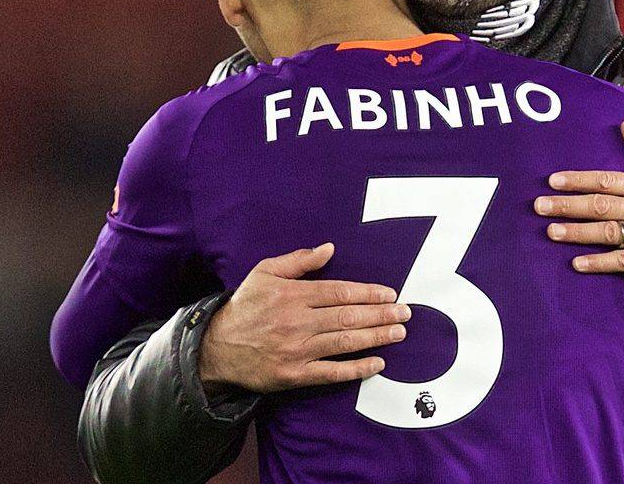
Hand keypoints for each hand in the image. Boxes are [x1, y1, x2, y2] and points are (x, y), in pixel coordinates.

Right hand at [198, 243, 410, 392]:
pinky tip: (378, 363)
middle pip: (348, 317)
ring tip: (399, 332)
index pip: (340, 293)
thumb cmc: (245, 306)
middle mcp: (298, 322)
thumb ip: (299, 261)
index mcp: (293, 295)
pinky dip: (357, 368)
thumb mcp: (265, 273)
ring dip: (376, 337)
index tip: (390, 294)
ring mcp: (297, 350)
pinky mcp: (295, 375)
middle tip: (406, 312)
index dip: (369, 293)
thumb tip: (329, 248)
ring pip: (345, 342)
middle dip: (381, 314)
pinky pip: (332, 372)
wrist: (217, 347)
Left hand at [534, 121, 623, 277]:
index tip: (553, 181)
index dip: (577, 180)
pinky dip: (600, 263)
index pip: (605, 180)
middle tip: (539, 206)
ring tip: (551, 231)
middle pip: (599, 206)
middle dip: (567, 205)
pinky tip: (578, 264)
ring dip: (577, 232)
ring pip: (607, 232)